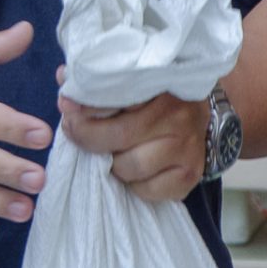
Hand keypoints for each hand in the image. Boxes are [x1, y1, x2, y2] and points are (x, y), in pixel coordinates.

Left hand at [54, 64, 207, 202]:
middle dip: (88, 138)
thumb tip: (64, 77)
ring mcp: (186, 148)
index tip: (66, 106)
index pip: (114, 97)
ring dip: (113, 165)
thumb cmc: (156, 95)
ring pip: (130, 167)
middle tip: (77, 134)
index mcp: (160, 86)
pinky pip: (147, 190)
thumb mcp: (132, 79)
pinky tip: (133, 171)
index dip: (84, 107)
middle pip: (118, 136)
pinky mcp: (190, 175)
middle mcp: (176, 116)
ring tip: (112, 154)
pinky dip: (134, 185)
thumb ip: (99, 80)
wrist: (202, 114)